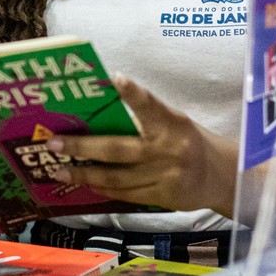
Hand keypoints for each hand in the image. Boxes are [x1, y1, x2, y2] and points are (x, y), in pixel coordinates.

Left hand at [44, 78, 237, 217]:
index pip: (150, 105)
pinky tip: (85, 183)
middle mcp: (168, 149)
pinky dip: (103, 188)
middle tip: (54, 143)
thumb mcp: (175, 123)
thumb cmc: (189, 141)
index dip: (134, 94)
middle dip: (82, 147)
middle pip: (117, 149)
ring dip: (85, 174)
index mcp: (172, 123)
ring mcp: (165, 176)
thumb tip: (100, 115)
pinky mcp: (163, 197)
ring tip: (60, 170)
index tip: (116, 79)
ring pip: (117, 177)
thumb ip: (146, 120)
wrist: (222, 176)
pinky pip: (126, 194)